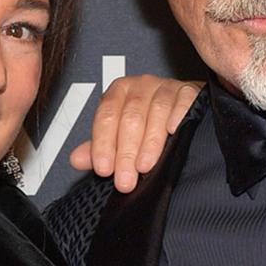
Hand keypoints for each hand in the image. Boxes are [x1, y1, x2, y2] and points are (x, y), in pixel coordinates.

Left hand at [69, 76, 201, 191]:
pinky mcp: (189, 91)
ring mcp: (166, 87)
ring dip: (151, 142)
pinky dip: (179, 115)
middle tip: (126, 178)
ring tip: (145, 166)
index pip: (106, 116)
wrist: (180, 108)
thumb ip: (99, 147)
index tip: (104, 168)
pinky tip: (174, 131)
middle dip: (126, 152)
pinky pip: (184, 100)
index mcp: (118, 92)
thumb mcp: (120, 134)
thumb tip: (76, 159)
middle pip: (130, 117)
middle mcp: (140, 86)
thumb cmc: (147, 122)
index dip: (103, 144)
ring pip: (156, 111)